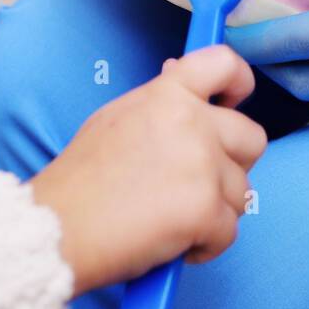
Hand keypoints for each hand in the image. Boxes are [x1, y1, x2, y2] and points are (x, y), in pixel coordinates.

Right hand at [29, 45, 267, 295]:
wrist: (57, 228)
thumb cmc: (80, 182)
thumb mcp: (116, 119)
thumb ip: (161, 102)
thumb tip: (186, 81)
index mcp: (167, 95)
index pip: (224, 64)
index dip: (239, 82)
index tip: (235, 100)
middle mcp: (191, 123)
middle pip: (252, 139)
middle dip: (232, 165)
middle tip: (197, 184)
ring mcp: (202, 166)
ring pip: (241, 191)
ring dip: (215, 211)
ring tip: (172, 219)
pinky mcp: (206, 210)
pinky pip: (230, 230)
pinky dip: (206, 245)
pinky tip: (173, 243)